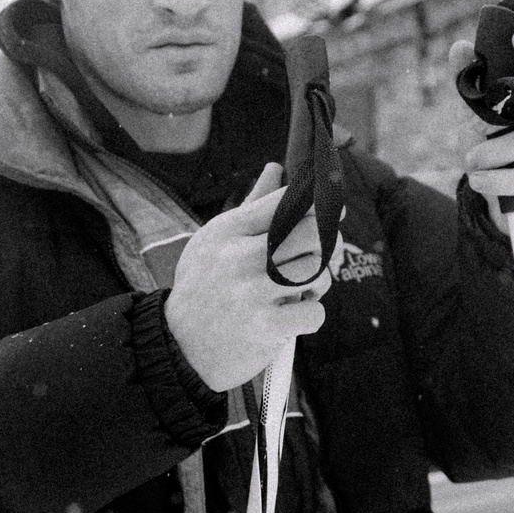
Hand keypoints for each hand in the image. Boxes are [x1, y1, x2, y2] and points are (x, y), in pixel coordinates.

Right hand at [165, 163, 332, 392]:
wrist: (180, 345)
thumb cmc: (204, 287)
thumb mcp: (216, 240)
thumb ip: (253, 206)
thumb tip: (275, 168)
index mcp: (229, 229)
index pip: (287, 202)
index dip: (318, 203)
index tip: (333, 210)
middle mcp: (241, 255)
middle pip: (312, 233)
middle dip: (331, 241)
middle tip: (327, 251)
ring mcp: (253, 291)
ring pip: (319, 272)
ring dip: (321, 282)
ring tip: (304, 289)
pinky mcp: (266, 325)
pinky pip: (315, 312)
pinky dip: (312, 315)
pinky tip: (293, 317)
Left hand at [448, 26, 513, 236]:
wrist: (512, 206)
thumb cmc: (497, 153)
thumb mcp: (478, 118)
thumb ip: (470, 84)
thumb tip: (459, 46)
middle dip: (511, 101)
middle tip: (482, 113)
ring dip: (491, 152)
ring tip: (471, 163)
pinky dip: (497, 180)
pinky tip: (478, 181)